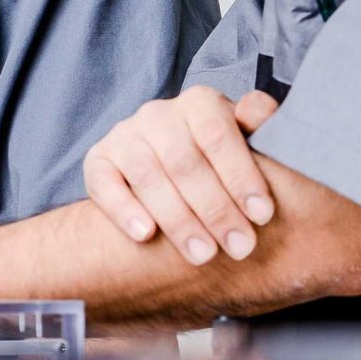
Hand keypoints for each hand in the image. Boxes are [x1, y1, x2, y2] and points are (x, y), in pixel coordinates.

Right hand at [83, 86, 280, 265]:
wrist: (169, 169)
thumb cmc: (218, 159)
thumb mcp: (246, 140)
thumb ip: (259, 126)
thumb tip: (258, 110)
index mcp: (200, 104)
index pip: (218, 135)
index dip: (241, 175)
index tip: (262, 215)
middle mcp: (158, 114)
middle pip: (184, 161)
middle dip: (215, 209)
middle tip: (239, 248)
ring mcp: (124, 136)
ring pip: (147, 175)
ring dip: (177, 219)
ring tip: (202, 255)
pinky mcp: (98, 161)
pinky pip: (104, 184)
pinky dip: (123, 209)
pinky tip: (145, 235)